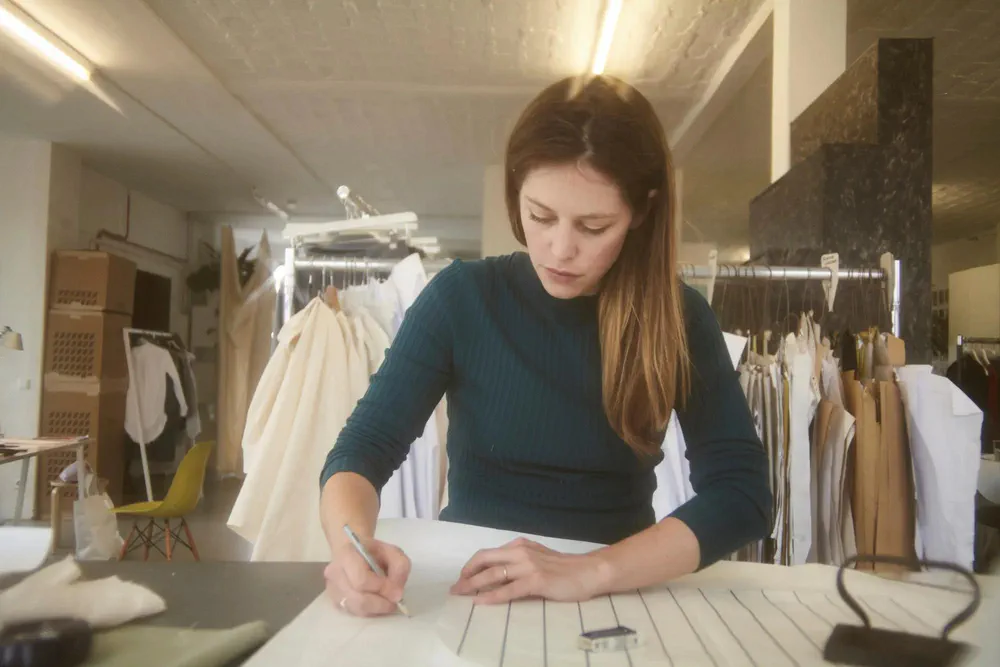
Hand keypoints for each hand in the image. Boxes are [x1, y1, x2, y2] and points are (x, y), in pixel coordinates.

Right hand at [325, 538, 410, 616]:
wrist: (353, 551)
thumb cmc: (374, 552)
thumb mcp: (393, 552)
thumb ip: (400, 567)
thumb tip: (396, 594)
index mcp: (346, 554)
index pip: (361, 580)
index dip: (381, 589)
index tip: (397, 591)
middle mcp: (334, 573)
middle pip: (357, 599)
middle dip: (380, 604)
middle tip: (394, 601)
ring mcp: (331, 589)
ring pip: (356, 609)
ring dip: (375, 609)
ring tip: (386, 602)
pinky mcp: (334, 601)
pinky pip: (353, 613)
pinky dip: (369, 611)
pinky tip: (376, 603)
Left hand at [450, 537, 609, 604]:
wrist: (589, 571)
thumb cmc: (564, 569)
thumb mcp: (537, 559)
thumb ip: (518, 564)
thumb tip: (495, 576)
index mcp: (519, 545)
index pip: (488, 553)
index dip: (471, 565)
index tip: (461, 578)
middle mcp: (520, 552)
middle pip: (484, 559)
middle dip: (466, 574)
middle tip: (455, 589)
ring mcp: (528, 565)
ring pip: (493, 574)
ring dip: (473, 585)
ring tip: (461, 595)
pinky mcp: (536, 580)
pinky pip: (508, 589)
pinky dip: (491, 596)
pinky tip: (480, 602)